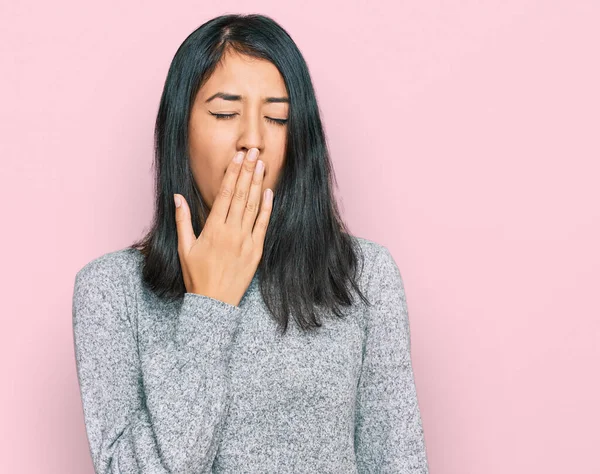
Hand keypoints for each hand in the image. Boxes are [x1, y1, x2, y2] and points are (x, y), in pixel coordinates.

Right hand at [173, 148, 272, 306]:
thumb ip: (182, 220)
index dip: (232, 174)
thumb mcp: (184, 248)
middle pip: (241, 195)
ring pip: (253, 206)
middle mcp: (231, 232)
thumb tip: (177, 197)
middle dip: (248, 171)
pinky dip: (267, 208)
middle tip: (254, 152)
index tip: (237, 157)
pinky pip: (263, 225)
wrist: (214, 304)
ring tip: (262, 165)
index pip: (225, 194)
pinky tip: (269, 192)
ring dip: (258, 184)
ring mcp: (246, 241)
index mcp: (213, 229)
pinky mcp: (256, 251)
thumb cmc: (196, 276)